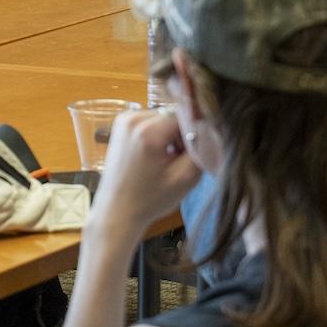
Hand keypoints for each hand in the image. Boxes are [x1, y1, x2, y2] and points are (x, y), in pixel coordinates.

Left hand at [89, 109, 202, 234]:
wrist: (117, 211)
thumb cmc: (150, 199)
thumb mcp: (186, 178)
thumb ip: (202, 149)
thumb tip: (209, 129)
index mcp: (148, 130)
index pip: (185, 116)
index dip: (193, 135)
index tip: (192, 155)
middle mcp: (132, 117)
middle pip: (172, 115)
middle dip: (180, 135)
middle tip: (178, 161)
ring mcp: (124, 119)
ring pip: (162, 118)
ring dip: (169, 135)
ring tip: (166, 160)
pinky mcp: (120, 124)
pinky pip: (149, 121)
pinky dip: (157, 135)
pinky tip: (154, 156)